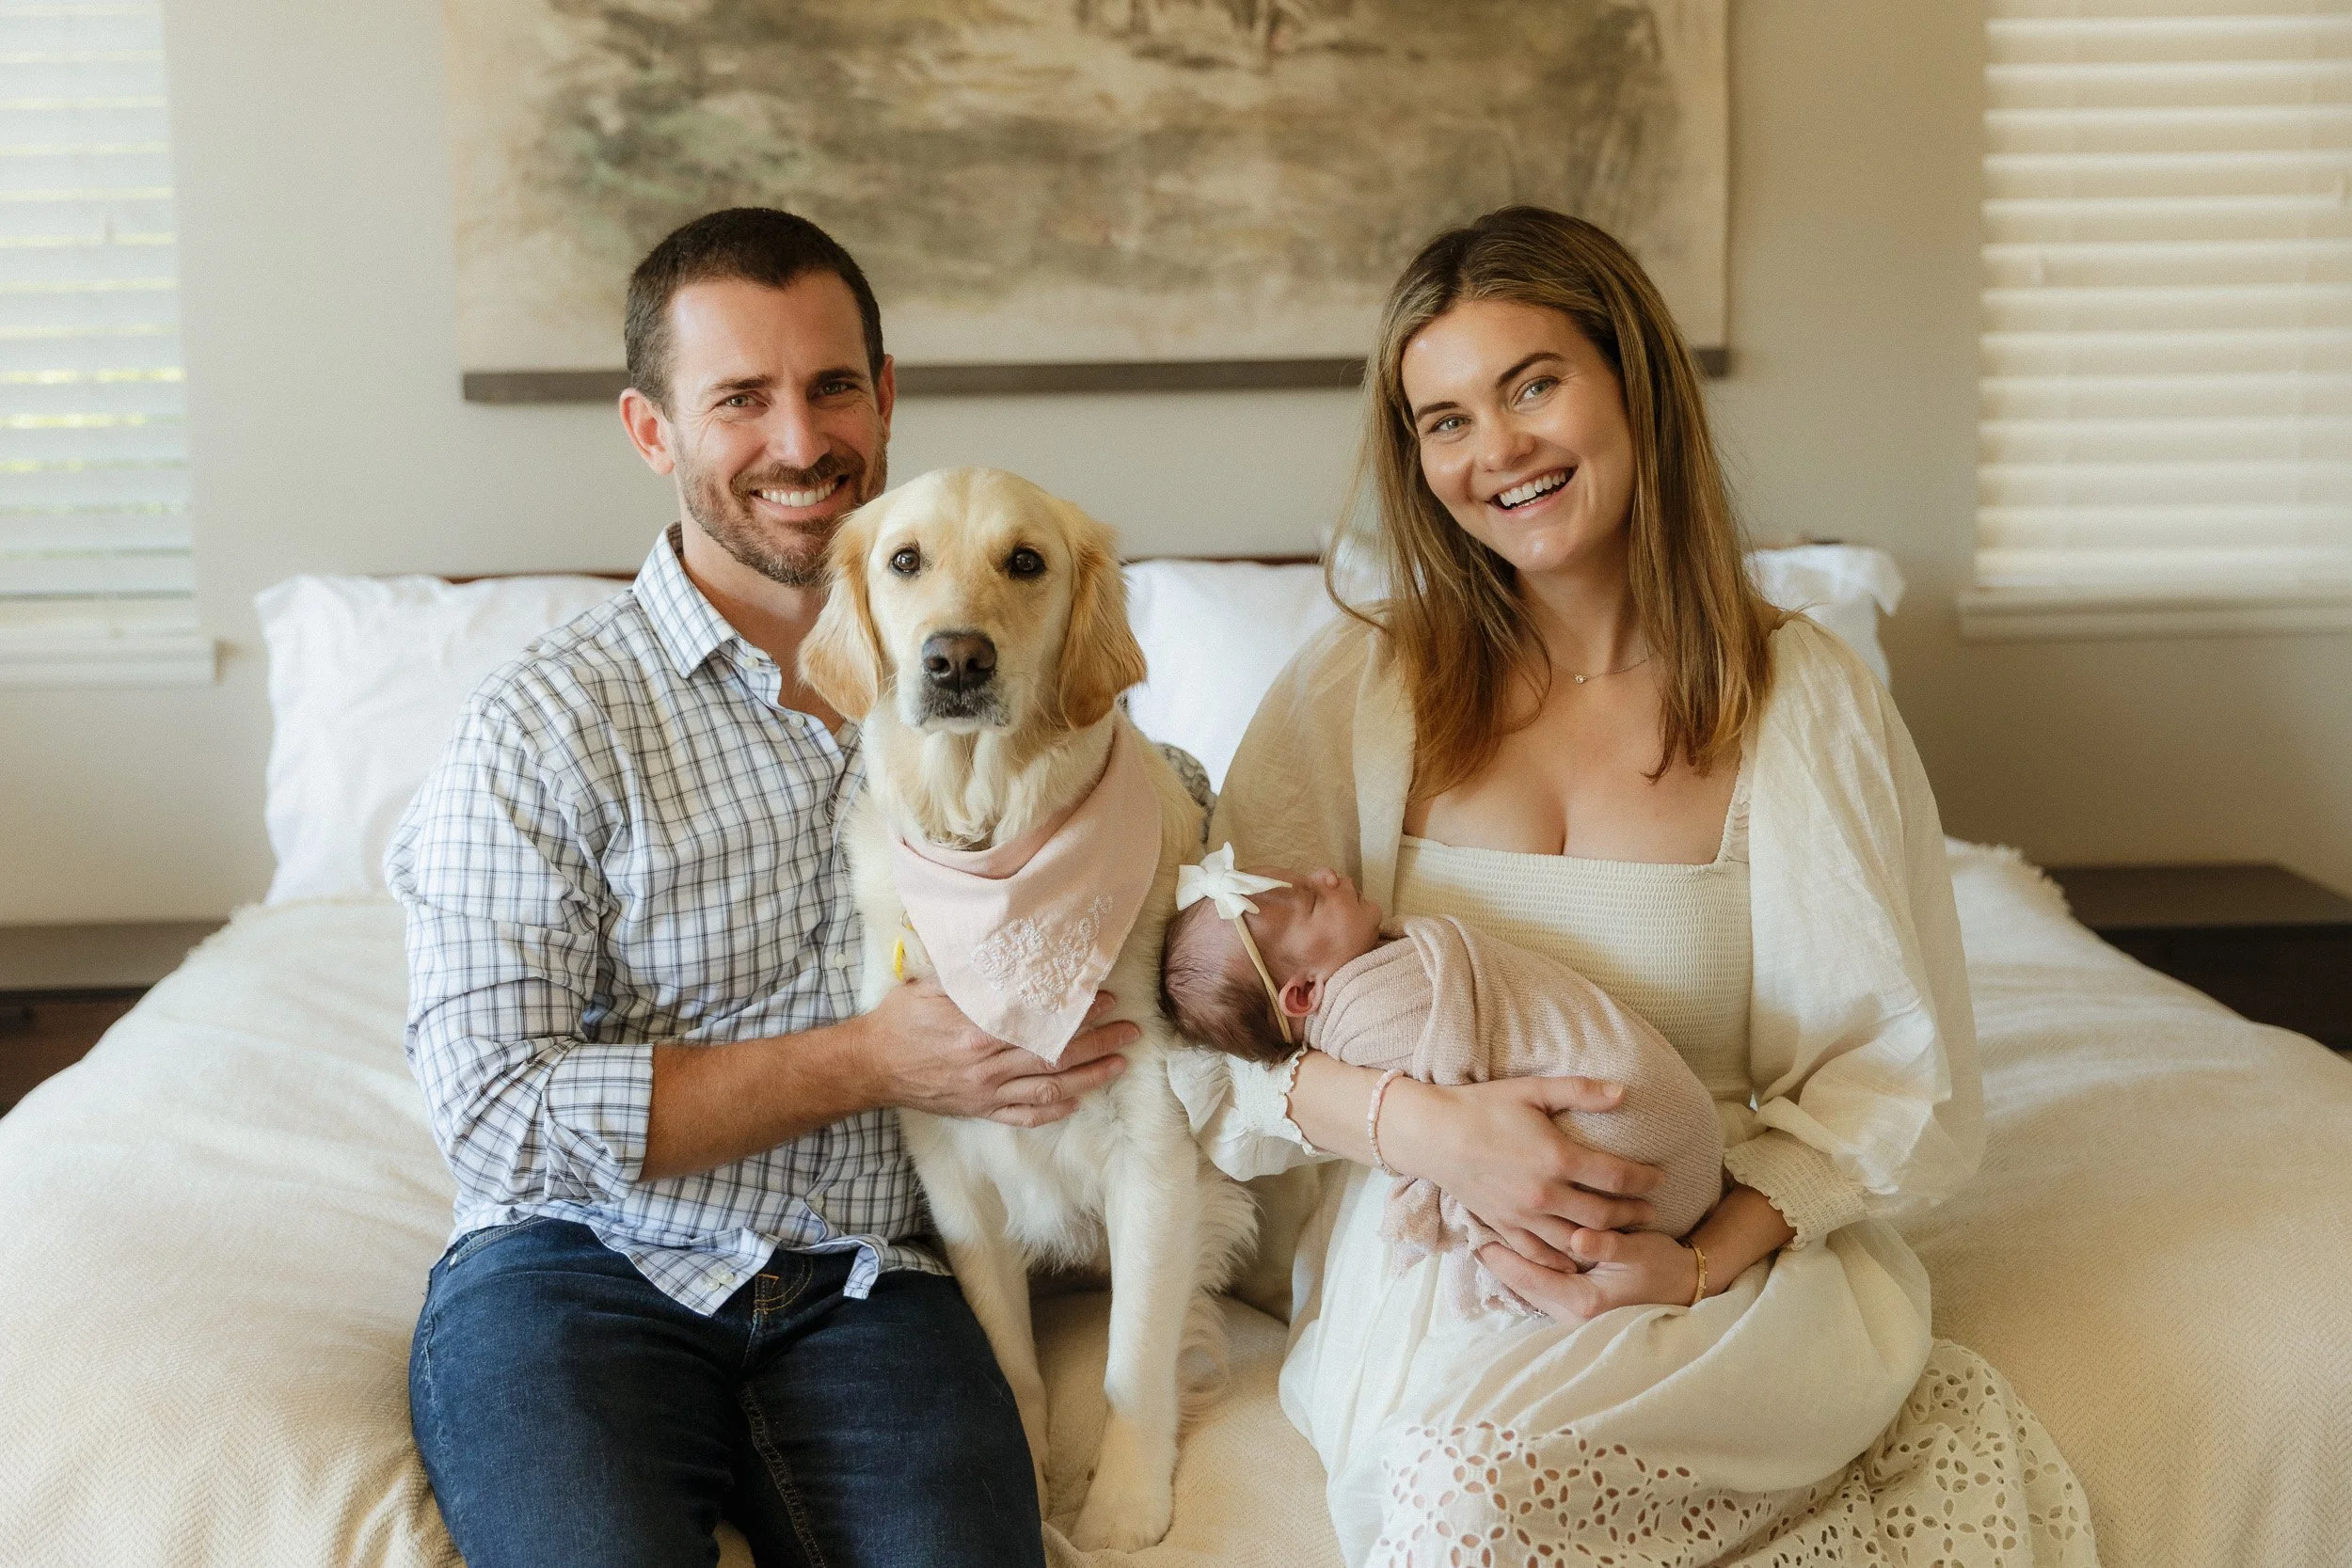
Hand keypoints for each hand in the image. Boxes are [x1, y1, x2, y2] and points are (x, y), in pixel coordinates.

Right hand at [857, 980, 1133, 1125]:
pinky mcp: (979, 1110)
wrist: (869, 1066)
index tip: (1106, 999)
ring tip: (1119, 1064)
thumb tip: (1010, 959)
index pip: (1041, 1022)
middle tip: (1130, 1030)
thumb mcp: (930, 986)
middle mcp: (986, 1064)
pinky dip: (1053, 1111)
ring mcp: (985, 1092)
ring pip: (1048, 1089)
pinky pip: (1023, 1116)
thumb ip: (971, 977)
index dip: (1077, 1013)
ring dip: (1089, 1078)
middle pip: (1055, 1056)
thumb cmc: (899, 1021)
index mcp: (977, 1030)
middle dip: (1098, 1043)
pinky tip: (1077, 1102)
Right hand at [1379, 1075, 1660, 1268]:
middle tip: (1650, 1212)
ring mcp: (1522, 1216)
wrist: (1433, 1134)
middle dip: (1632, 1214)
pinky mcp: (1503, 1226)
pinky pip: (1539, 1253)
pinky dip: (1563, 1259)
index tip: (1660, 1178)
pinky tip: (1576, 1257)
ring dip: (1604, 1239)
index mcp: (1557, 1158)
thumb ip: (1581, 1092)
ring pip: (1576, 1239)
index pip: (1617, 1176)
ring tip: (1621, 1234)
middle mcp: (1544, 1194)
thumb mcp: (1533, 1090)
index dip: (1645, 1180)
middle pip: (1603, 1214)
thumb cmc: (1483, 1106)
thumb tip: (1624, 1093)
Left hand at [1478, 1229, 1699, 1323]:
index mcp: (1583, 1302)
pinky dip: (1525, 1269)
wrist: (1685, 1286)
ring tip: (1484, 1236)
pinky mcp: (1576, 1309)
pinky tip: (1513, 1249)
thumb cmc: (1662, 1266)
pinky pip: (1541, 1288)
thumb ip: (1606, 1243)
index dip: (1501, 1255)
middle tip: (1471, 1228)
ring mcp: (1573, 1316)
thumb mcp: (1638, 1251)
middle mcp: (1572, 1315)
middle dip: (1498, 1259)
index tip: (1476, 1233)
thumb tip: (1577, 1237)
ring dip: (1509, 1263)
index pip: (1529, 1278)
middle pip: (1522, 1285)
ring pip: (1529, 1288)